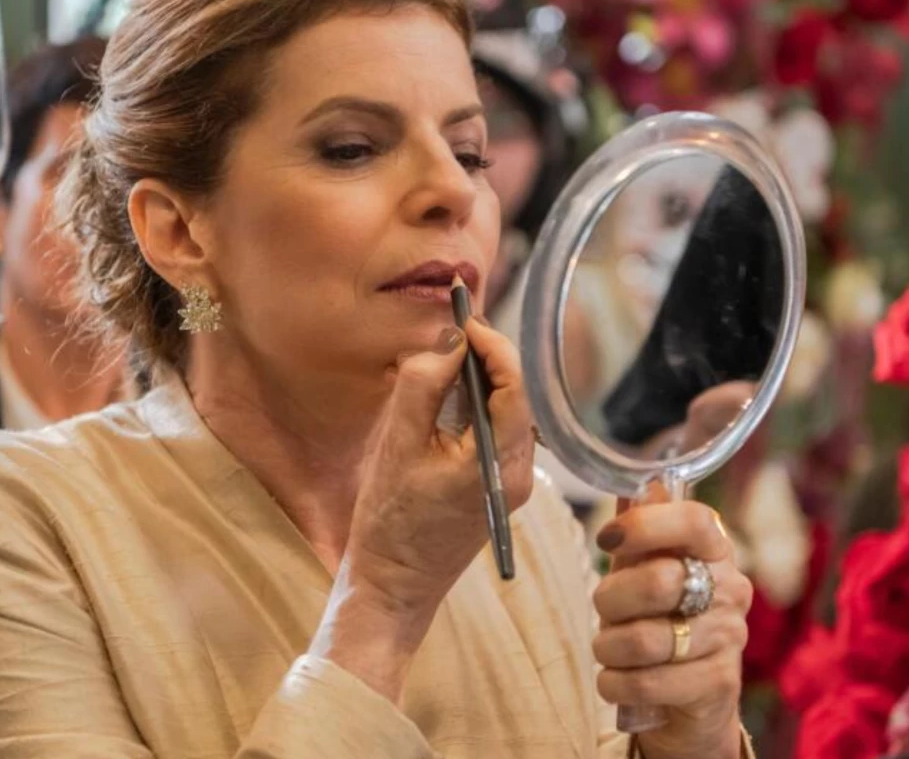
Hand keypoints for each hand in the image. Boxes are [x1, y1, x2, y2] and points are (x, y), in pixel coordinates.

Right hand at [312, 319, 534, 699]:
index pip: (514, 385)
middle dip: (488, 356)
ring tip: (448, 354)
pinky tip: (448, 395)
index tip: (463, 319)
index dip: (491, 344)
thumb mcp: (398, 444)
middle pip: (516, 395)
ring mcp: (512, 483)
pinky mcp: (497, 488)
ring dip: (481, 379)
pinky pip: (496, 432)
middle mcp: (519, 473)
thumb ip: (423, 385)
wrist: (393, 589)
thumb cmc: (389, 522)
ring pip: (508, 412)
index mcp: (501, 463)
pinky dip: (477, 406)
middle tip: (454, 328)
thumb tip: (449, 342)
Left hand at [593, 499, 751, 757]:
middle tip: (606, 611)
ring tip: (610, 650)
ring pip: (644, 639)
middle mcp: (732, 589)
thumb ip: (639, 533)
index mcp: (715, 551)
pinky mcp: (719, 685)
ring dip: (608, 647)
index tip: (606, 538)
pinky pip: (646, 682)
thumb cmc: (657, 622)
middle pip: (658, 581)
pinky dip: (614, 682)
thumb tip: (642, 483)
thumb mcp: (642, 572)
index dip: (644, 524)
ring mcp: (730, 638)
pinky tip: (618, 679)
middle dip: (611, 600)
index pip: (694, 520)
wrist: (686, 703)